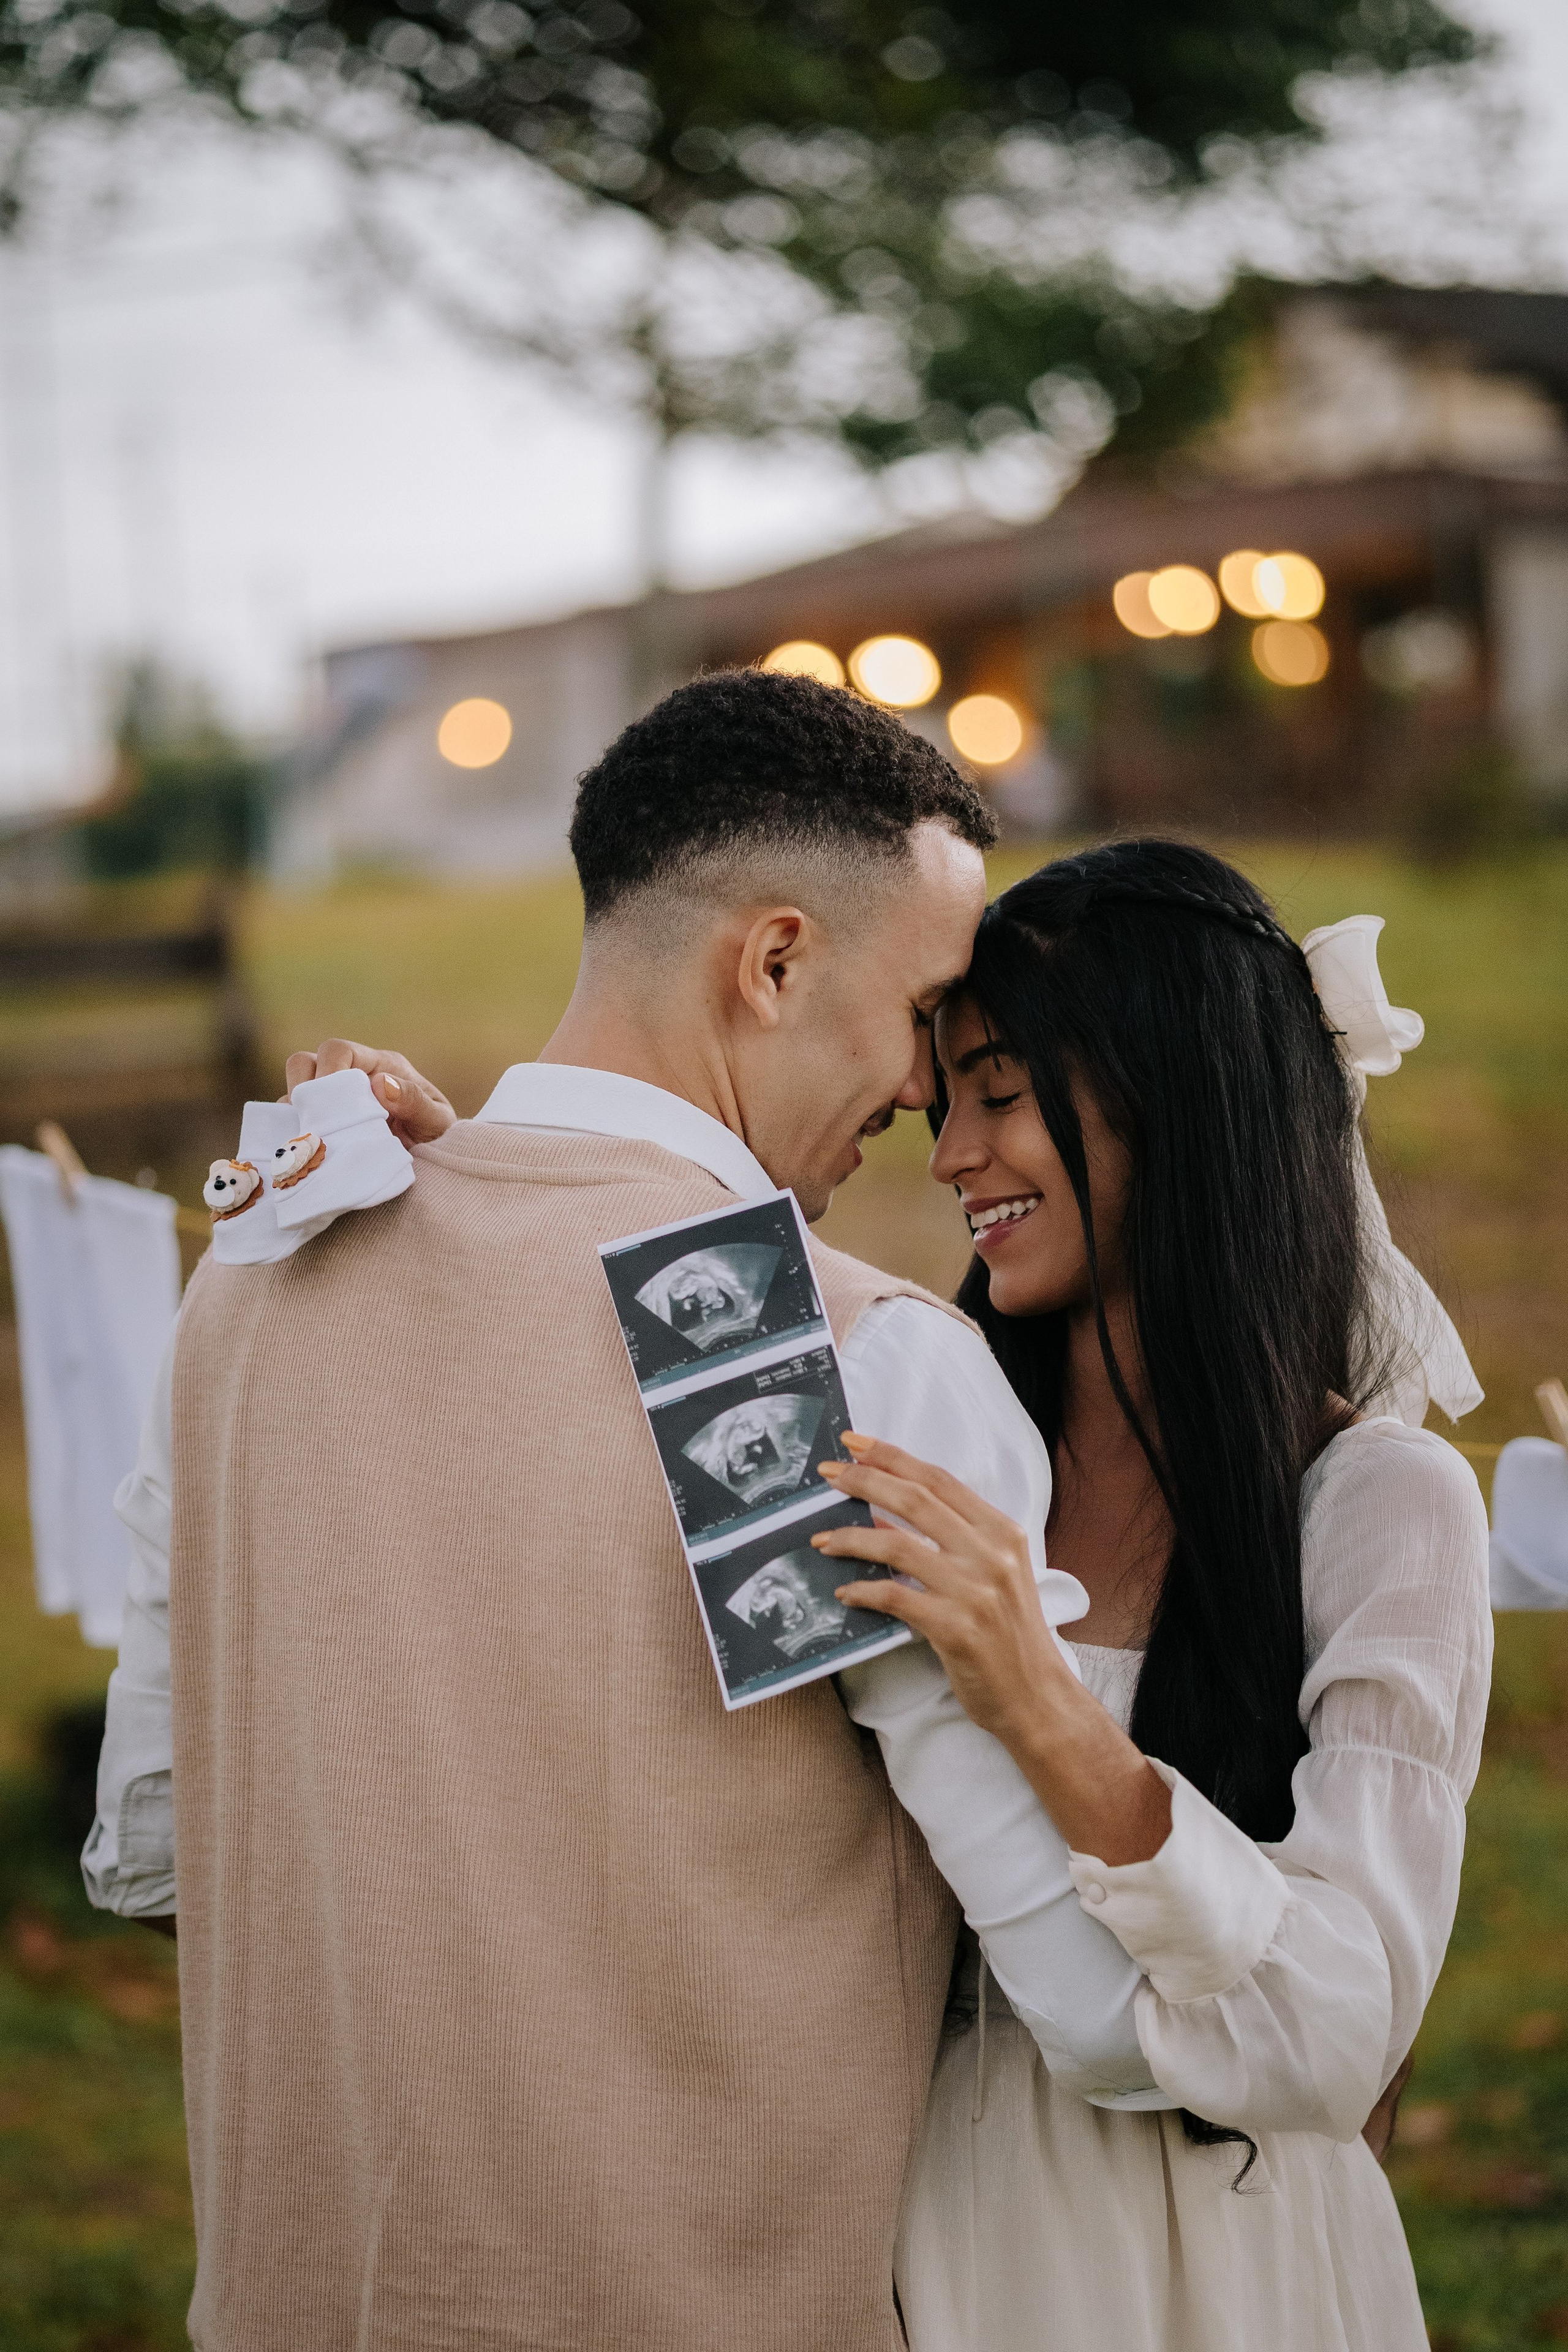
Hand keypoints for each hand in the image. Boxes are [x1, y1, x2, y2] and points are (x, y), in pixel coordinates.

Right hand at [281, 1040, 455, 1148]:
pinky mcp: (322, 1124)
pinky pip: (292, 1120)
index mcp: (382, 1066)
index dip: (327, 1071)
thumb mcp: (437, 1122)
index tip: (329, 1104)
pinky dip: (293, 1133)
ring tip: (311, 1141)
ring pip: (295, 1092)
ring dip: (297, 1115)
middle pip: (305, 1063)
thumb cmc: (438, 1136)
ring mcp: (333, 1101)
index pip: (339, 1050)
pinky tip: (306, 1151)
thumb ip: (414, 1102)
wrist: (437, 1165)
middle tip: (314, 1124)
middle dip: (303, 1091)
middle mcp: (352, 1077)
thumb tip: (380, 1083)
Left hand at [813, 1433, 1071, 1748]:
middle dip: (865, 1480)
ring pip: (897, 1546)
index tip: (855, 1443)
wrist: (1036, 1696)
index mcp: (1003, 1532)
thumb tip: (888, 1515)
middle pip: (915, 1500)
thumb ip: (954, 1540)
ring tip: (822, 1539)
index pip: (939, 1479)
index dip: (893, 1456)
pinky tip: (845, 1593)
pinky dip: (864, 1591)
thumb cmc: (1011, 1635)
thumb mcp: (995, 1573)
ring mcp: (974, 1591)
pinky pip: (895, 1598)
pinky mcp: (956, 1629)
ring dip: (851, 1538)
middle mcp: (991, 1554)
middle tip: (828, 1474)